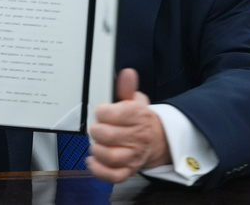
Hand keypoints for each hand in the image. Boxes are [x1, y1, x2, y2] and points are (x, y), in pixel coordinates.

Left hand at [87, 68, 169, 182]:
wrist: (156, 140)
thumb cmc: (140, 119)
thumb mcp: (135, 100)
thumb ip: (127, 88)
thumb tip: (127, 74)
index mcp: (139, 117)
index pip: (117, 114)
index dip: (103, 112)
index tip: (101, 110)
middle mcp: (138, 138)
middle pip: (109, 135)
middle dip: (96, 130)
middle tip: (96, 127)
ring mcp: (133, 156)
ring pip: (110, 156)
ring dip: (97, 149)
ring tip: (95, 142)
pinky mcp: (129, 170)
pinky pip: (113, 175)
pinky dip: (99, 170)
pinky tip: (92, 160)